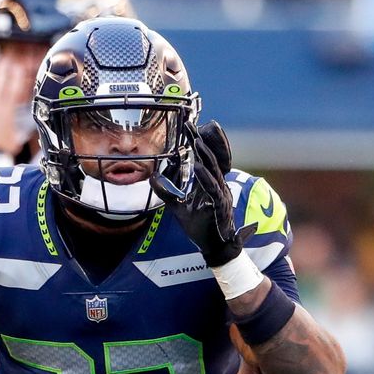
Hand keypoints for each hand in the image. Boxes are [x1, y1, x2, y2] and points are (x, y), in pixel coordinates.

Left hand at [150, 120, 255, 266]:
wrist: (215, 247)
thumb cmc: (201, 227)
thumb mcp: (178, 207)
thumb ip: (167, 192)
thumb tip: (152, 178)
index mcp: (209, 184)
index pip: (204, 159)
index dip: (197, 143)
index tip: (188, 128)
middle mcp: (217, 185)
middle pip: (211, 159)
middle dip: (201, 142)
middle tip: (191, 126)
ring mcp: (221, 195)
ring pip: (214, 171)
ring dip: (205, 156)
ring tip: (195, 141)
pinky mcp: (220, 206)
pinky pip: (214, 190)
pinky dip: (206, 178)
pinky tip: (199, 168)